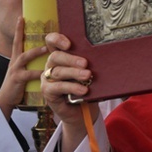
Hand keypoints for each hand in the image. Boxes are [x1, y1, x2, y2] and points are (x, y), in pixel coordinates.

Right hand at [0, 16, 47, 118]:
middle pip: (17, 43)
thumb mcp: (23, 71)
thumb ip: (31, 63)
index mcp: (16, 58)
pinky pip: (29, 74)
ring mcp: (14, 69)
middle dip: (20, 31)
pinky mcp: (17, 79)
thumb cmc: (18, 85)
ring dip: (36, 51)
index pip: (17, 40)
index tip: (21, 17)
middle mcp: (14, 61)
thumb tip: (44, 55)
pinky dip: (38, 73)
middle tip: (25, 20)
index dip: (19, 29)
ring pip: (25, 57)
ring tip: (45, 48)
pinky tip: (46, 72)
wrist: (6, 100)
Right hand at [42, 32, 99, 151]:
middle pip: (55, 56)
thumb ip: (87, 63)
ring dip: (74, 73)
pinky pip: (58, 87)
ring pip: (58, 71)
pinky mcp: (48, 92)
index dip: (57, 39)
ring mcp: (47, 79)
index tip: (69, 43)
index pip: (51, 41)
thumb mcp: (86, 72)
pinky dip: (72, 87)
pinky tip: (83, 90)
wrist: (81, 112)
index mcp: (60, 56)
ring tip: (88, 76)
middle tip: (85, 63)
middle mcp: (50, 65)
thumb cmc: (85, 87)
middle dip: (71, 58)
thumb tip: (104, 55)